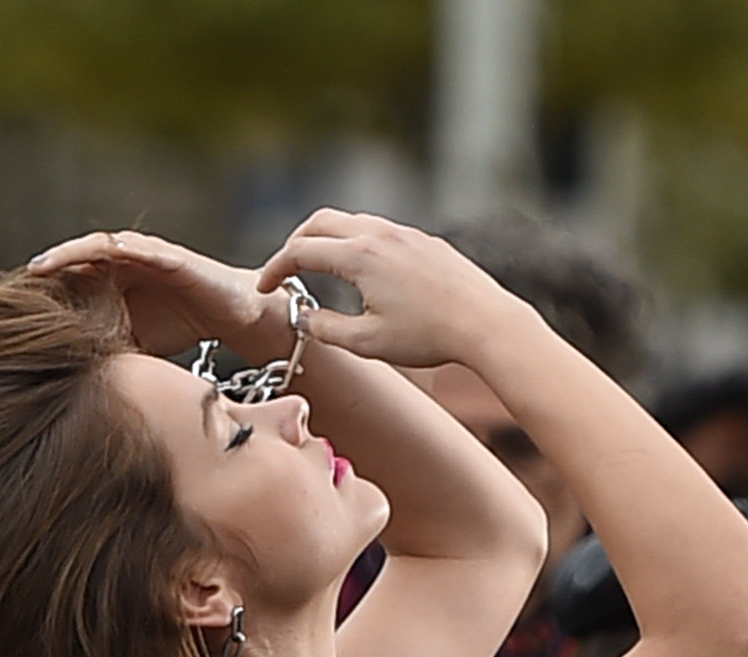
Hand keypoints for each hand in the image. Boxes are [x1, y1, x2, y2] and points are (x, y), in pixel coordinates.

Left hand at [25, 231, 280, 365]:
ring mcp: (143, 254)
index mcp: (112, 282)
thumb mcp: (133, 344)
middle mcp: (123, 263)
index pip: (70, 281)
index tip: (11, 309)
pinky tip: (85, 254)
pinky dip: (107, 248)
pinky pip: (131, 246)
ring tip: (40, 266)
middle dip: (46, 271)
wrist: (236, 319)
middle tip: (14, 285)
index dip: (43, 292)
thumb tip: (67, 380)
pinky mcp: (166, 255)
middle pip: (75, 261)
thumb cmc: (182, 328)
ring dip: (67, 254)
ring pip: (96, 247)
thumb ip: (103, 349)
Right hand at [255, 210, 513, 370]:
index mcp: (359, 256)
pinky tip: (363, 272)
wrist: (484, 322)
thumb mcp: (368, 343)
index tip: (264, 288)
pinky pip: (379, 232)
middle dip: (295, 243)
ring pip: (351, 222)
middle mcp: (379, 234)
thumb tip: (305, 318)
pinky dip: (357, 244)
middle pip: (320, 222)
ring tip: (320, 267)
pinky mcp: (423, 241)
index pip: (301, 252)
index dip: (274, 269)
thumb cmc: (429, 335)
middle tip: (284, 268)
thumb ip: (327, 329)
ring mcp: (404, 233)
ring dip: (327, 240)